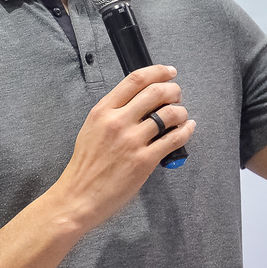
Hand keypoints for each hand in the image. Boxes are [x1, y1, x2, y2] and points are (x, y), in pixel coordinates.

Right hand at [51, 64, 193, 231]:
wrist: (79, 196)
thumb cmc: (85, 165)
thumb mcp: (91, 128)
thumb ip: (112, 112)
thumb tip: (140, 100)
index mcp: (103, 111)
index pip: (135, 80)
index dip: (158, 71)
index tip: (169, 72)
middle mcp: (117, 122)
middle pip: (156, 92)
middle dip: (173, 90)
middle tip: (177, 94)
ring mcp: (131, 141)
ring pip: (169, 114)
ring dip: (181, 112)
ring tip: (181, 115)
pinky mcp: (144, 161)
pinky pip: (174, 139)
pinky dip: (186, 131)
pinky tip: (188, 128)